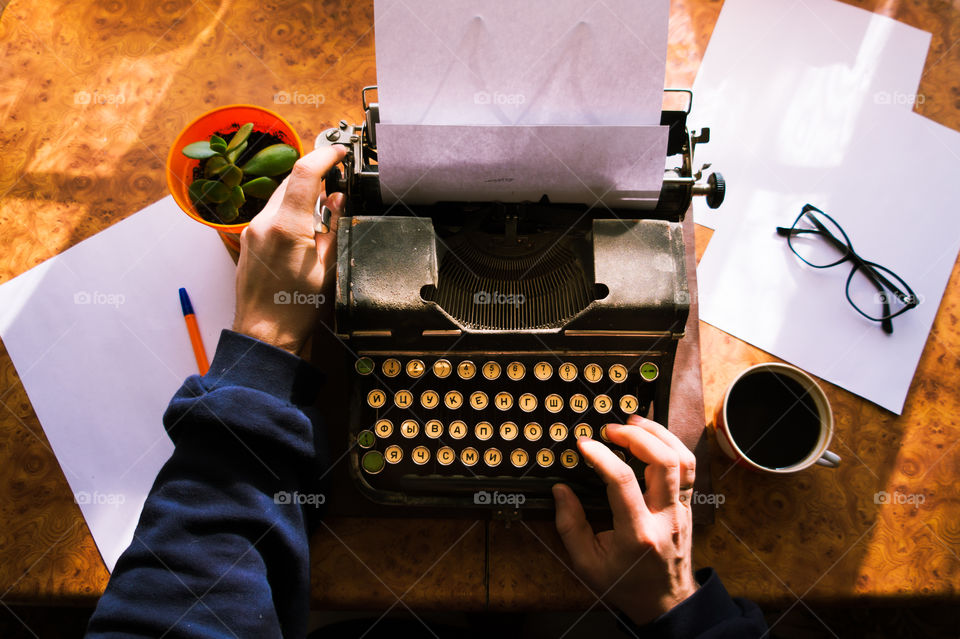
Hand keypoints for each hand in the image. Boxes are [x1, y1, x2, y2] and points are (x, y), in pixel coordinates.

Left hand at [232, 145, 347, 354]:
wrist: (263, 334)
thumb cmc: (295, 311)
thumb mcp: (328, 268)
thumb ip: (334, 228)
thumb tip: (337, 201)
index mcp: (286, 228)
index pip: (304, 174)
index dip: (325, 156)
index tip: (340, 152)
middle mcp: (264, 224)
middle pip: (291, 183)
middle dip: (315, 179)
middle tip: (338, 186)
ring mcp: (252, 232)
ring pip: (280, 198)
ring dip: (302, 198)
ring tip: (323, 218)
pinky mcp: (248, 241)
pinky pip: (271, 215)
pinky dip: (289, 214)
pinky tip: (304, 233)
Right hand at [553, 414, 697, 625]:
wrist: (665, 600)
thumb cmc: (625, 583)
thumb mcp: (587, 563)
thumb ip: (570, 525)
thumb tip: (561, 490)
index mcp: (637, 533)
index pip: (623, 481)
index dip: (601, 456)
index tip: (584, 444)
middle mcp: (665, 517)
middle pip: (663, 462)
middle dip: (636, 436)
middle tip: (611, 428)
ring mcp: (681, 509)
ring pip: (682, 460)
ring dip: (659, 434)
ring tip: (634, 422)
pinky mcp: (687, 504)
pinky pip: (688, 467)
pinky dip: (672, 445)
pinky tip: (653, 436)